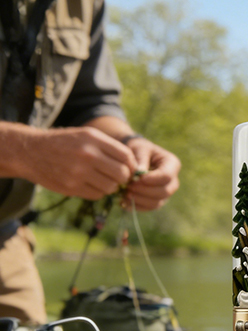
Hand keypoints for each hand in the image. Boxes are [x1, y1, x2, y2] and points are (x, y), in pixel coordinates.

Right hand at [16, 126, 137, 198]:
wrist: (30, 151)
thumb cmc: (64, 143)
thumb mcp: (86, 136)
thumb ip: (109, 147)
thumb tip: (134, 166)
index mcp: (93, 139)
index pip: (127, 156)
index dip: (131, 165)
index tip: (128, 168)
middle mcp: (87, 154)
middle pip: (122, 174)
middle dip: (123, 178)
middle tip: (118, 177)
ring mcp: (78, 172)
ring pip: (111, 187)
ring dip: (111, 186)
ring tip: (102, 180)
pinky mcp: (71, 187)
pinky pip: (97, 195)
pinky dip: (98, 192)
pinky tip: (91, 185)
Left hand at [122, 138, 180, 210]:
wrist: (135, 155)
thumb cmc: (139, 149)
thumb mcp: (139, 148)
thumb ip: (140, 159)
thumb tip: (139, 172)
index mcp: (172, 164)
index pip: (167, 176)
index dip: (152, 179)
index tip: (136, 178)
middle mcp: (173, 180)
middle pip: (165, 192)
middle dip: (145, 191)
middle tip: (128, 186)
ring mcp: (166, 192)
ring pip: (157, 202)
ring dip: (140, 200)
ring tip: (125, 193)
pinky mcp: (157, 200)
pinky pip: (150, 208)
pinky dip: (137, 206)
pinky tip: (124, 201)